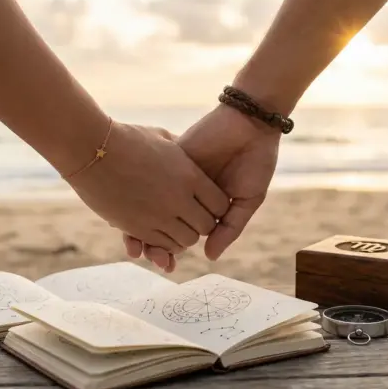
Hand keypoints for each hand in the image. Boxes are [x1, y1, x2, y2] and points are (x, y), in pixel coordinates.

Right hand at [66, 121, 230, 254]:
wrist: (91, 150)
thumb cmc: (126, 139)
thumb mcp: (162, 138)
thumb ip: (182, 150)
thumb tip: (190, 154)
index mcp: (190, 175)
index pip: (221, 204)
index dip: (216, 206)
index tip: (206, 203)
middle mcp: (179, 198)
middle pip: (207, 226)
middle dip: (201, 223)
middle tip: (190, 215)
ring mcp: (158, 216)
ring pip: (187, 241)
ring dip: (182, 235)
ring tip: (173, 223)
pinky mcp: (138, 228)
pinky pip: (163, 246)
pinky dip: (164, 242)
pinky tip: (158, 229)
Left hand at [123, 105, 280, 269]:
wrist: (251, 124)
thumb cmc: (256, 163)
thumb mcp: (247, 200)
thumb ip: (229, 228)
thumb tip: (209, 257)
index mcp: (204, 206)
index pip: (181, 231)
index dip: (171, 249)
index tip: (165, 264)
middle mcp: (186, 193)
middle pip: (161, 221)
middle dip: (152, 242)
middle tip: (148, 257)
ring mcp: (176, 176)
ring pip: (151, 204)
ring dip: (141, 224)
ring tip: (137, 243)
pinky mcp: (170, 158)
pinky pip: (149, 180)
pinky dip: (140, 196)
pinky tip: (131, 212)